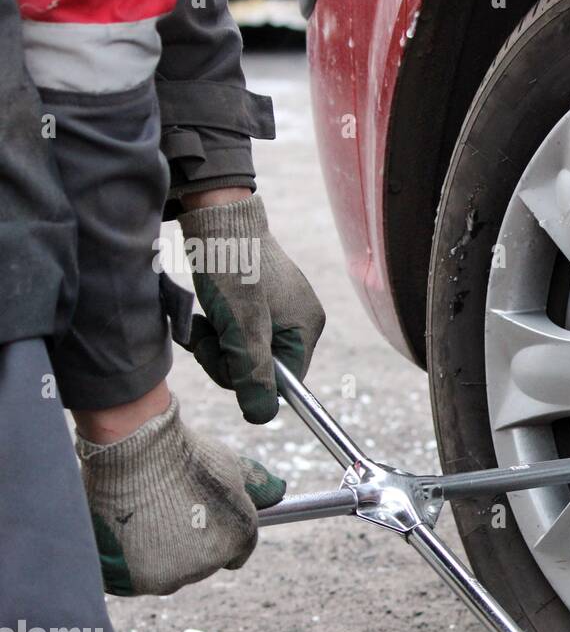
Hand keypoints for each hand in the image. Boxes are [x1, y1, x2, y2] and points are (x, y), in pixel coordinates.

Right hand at [78, 396, 285, 596]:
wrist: (134, 451)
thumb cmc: (183, 453)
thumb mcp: (228, 464)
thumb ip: (257, 484)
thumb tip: (279, 490)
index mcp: (239, 537)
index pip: (237, 551)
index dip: (219, 534)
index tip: (200, 520)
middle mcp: (211, 563)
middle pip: (201, 563)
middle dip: (189, 543)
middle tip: (166, 512)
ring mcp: (173, 575)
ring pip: (169, 573)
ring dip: (160, 555)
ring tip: (144, 519)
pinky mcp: (138, 582)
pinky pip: (138, 579)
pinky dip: (132, 564)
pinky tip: (126, 534)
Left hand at [178, 193, 324, 422]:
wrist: (216, 214)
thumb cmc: (232, 266)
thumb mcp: (241, 326)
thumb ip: (253, 373)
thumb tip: (261, 417)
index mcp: (306, 327)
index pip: (283, 381)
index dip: (248, 377)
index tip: (222, 353)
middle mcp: (299, 319)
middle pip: (261, 367)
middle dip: (227, 357)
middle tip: (206, 333)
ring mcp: (280, 308)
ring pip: (245, 350)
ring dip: (217, 343)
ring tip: (202, 322)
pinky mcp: (259, 298)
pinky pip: (239, 330)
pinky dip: (218, 328)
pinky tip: (206, 313)